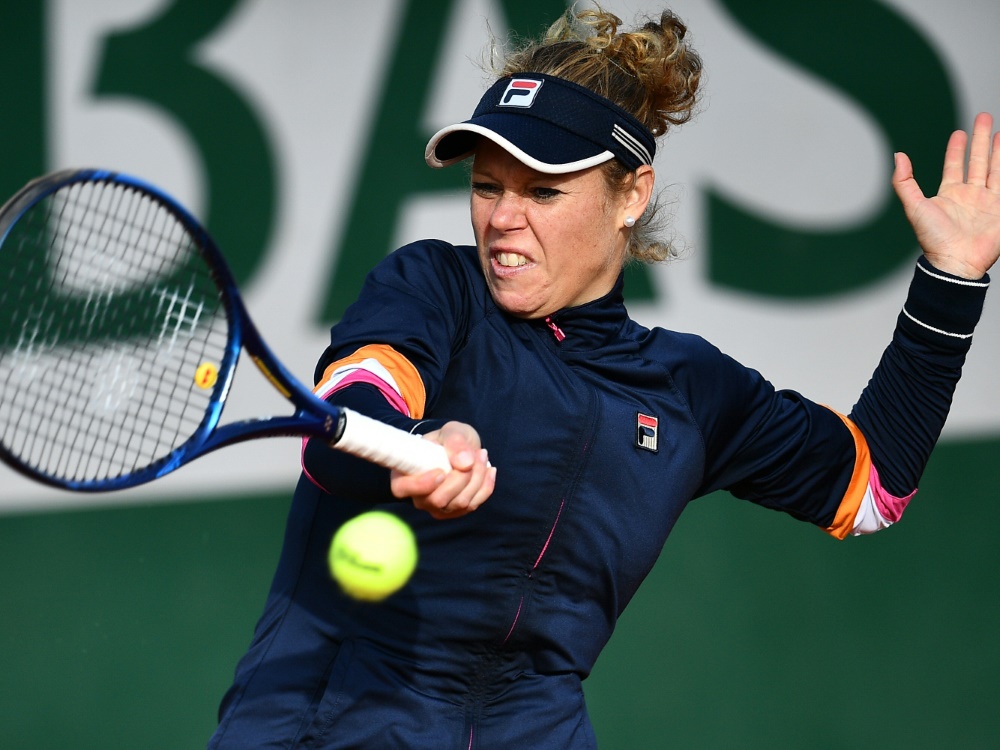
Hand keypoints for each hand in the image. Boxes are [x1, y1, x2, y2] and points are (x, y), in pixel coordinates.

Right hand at [389, 421, 495, 518]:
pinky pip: (474, 504)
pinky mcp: (456, 511)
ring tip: (482, 454)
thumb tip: (465, 462)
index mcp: (404, 475)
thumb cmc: (447, 439)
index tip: (440, 471)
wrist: (460, 448)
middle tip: (473, 454)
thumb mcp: (451, 431)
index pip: (402, 489)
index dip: (421, 484)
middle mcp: (418, 497)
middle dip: (461, 478)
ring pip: (460, 503)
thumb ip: (455, 442)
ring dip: (477, 478)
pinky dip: (486, 486)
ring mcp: (437, 508)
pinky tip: (490, 469)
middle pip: (438, 500)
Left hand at [893, 112, 999, 278]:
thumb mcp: (914, 206)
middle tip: (985, 117)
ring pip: (995, 169)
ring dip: (998, 150)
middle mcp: (970, 196)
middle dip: (981, 139)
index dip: (956, 149)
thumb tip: (898, 156)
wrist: (956, 261)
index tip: (959, 132)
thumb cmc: (934, 238)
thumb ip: (904, 181)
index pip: (954, 165)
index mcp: (949, 194)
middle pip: (978, 160)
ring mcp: (988, 202)